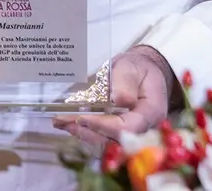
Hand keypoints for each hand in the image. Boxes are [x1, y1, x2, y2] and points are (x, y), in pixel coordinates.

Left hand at [53, 46, 172, 148]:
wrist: (142, 72)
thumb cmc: (138, 68)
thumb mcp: (131, 67)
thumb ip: (125, 83)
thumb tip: (118, 100)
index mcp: (151, 112)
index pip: (127, 127)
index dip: (103, 126)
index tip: (82, 118)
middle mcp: (143, 129)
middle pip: (115, 140)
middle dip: (87, 133)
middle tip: (63, 122)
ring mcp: (131, 133)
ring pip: (106, 142)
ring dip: (82, 134)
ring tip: (60, 122)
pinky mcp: (119, 133)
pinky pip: (103, 138)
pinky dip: (85, 132)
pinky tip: (67, 123)